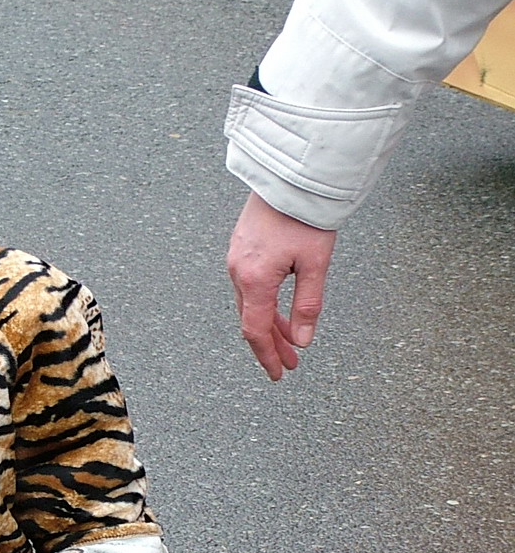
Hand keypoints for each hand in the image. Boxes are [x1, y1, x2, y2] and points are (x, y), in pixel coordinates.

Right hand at [227, 192, 336, 380]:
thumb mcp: (315, 264)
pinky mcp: (241, 248)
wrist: (289, 177)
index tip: (279, 374)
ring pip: (250, 304)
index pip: (256, 331)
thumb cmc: (304, 216)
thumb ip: (308, 305)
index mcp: (255, 279)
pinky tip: (280, 309)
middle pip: (251, 320)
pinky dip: (264, 304)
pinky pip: (249, 287)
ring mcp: (236, 259)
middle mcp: (238, 271)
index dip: (267, 356)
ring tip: (291, 340)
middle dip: (271, 344)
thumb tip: (303, 340)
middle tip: (290, 364)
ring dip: (270, 325)